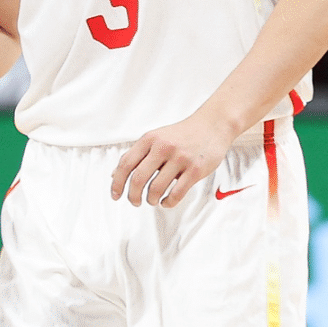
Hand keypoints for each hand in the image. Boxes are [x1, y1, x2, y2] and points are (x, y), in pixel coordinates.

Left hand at [110, 113, 236, 208]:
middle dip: (133, 196)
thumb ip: (138, 154)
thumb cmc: (182, 134)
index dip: (117, 183)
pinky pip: (176, 194)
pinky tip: (167, 201)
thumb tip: (115, 175)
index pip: (126, 164)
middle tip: (135, 202)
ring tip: (153, 199)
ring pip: (156, 189)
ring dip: (151, 200)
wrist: (212, 125)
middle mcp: (163, 147)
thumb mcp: (157, 138)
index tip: (116, 195)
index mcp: (150, 139)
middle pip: (138, 179)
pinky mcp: (195, 170)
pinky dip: (168, 202)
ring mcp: (180, 158)